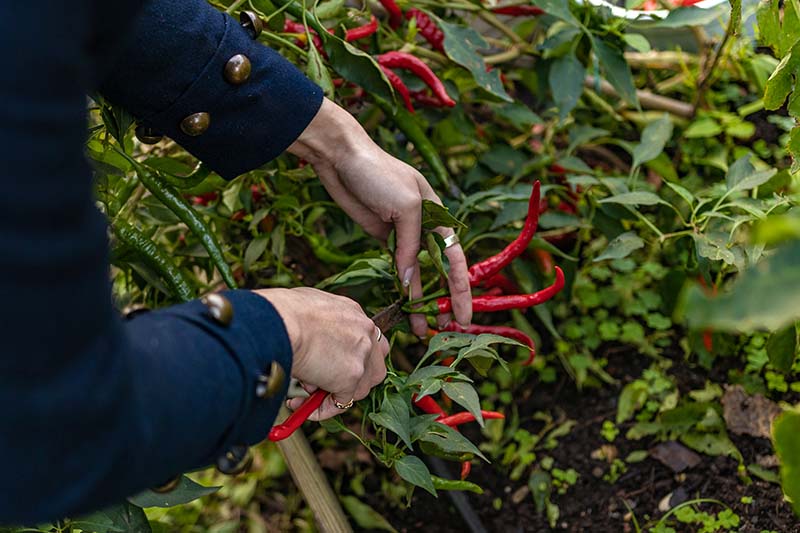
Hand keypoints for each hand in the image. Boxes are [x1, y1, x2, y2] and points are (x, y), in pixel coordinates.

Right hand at [254, 287, 387, 420]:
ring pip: (360, 387)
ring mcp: (361, 355)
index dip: (353, 358)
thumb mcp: (307, 311)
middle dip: (356, 381)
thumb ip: (317, 328)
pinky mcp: (351, 376)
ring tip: (304, 395)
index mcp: (353, 313)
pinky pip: (342, 402)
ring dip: (334, 395)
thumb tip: (309, 343)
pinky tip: (303, 407)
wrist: (278, 322)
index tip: (335, 366)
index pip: (366, 340)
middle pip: (375, 365)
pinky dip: (323, 409)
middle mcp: (364, 332)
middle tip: (327, 386)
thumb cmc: (280, 314)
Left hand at [288, 98, 471, 334]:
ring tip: (419, 330)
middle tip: (447, 330)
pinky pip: (395, 268)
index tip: (465, 317)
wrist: (342, 158)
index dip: (462, 289)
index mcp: (439, 216)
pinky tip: (402, 305)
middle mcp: (425, 227)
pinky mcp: (382, 238)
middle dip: (445, 300)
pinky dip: (399, 286)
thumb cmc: (380, 173)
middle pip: (439, 271)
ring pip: (415, 275)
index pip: (456, 258)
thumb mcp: (405, 207)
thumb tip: (409, 280)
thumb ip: (410, 245)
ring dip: (418, 301)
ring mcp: (403, 234)